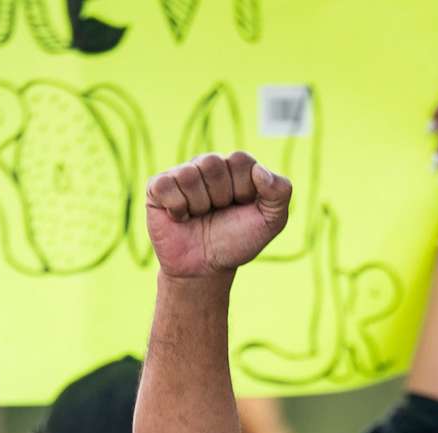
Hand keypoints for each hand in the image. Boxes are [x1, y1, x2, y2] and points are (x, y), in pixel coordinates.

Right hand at [144, 153, 292, 281]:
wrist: (206, 268)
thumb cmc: (237, 241)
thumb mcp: (270, 221)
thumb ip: (280, 192)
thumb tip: (259, 170)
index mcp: (235, 166)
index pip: (240, 160)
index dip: (243, 189)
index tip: (241, 207)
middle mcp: (207, 164)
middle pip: (213, 164)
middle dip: (220, 197)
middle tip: (218, 213)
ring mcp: (181, 174)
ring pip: (190, 175)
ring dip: (199, 205)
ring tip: (200, 216)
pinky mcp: (157, 188)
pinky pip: (166, 186)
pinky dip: (177, 209)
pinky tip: (180, 218)